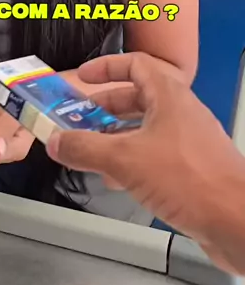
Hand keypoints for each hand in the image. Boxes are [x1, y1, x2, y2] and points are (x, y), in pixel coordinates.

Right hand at [46, 53, 244, 251]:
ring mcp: (188, 140)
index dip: (106, 66)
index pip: (135, 63)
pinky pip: (154, 153)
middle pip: (136, 97)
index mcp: (169, 95)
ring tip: (89, 150)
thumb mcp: (125, 160)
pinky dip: (131, 159)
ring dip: (115, 136)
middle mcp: (180, 112)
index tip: (82, 77)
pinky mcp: (191, 167)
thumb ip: (85, 148)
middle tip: (78, 118)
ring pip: (144, 128)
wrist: (235, 221)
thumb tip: (57, 141)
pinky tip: (115, 179)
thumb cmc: (192, 180)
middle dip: (104, 108)